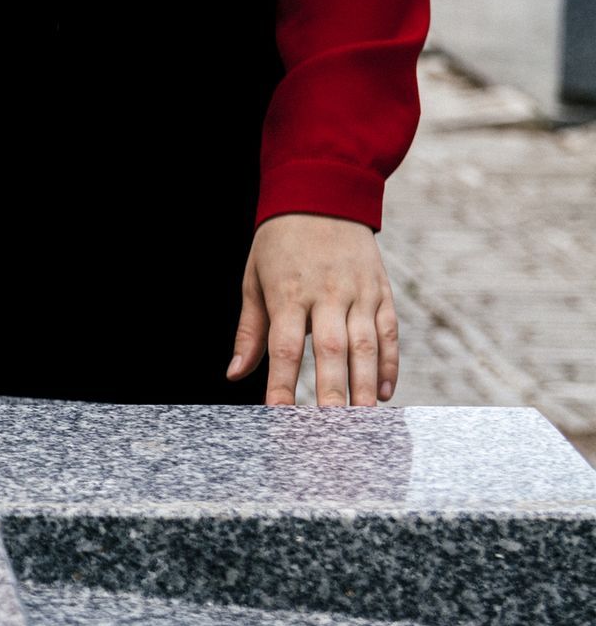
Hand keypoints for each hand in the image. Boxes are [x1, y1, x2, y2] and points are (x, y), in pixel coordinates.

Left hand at [229, 213, 399, 406]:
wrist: (322, 196)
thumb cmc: (279, 244)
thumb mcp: (254, 279)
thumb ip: (250, 330)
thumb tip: (235, 373)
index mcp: (289, 293)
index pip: (285, 347)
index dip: (282, 383)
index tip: (279, 415)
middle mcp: (327, 294)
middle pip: (331, 351)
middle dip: (331, 392)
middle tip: (331, 430)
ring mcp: (359, 292)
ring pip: (366, 345)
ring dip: (365, 385)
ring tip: (363, 419)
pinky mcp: (382, 290)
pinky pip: (389, 332)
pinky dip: (389, 363)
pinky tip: (385, 393)